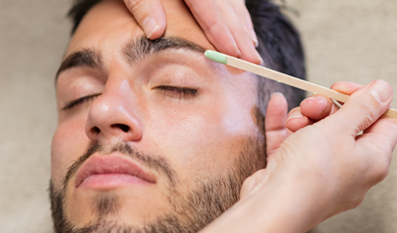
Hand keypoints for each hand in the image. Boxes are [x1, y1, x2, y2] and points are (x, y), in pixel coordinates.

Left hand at [123, 0, 261, 63]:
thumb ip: (142, 4)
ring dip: (241, 23)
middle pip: (224, 7)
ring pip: (230, 0)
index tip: (235, 55)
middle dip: (240, 36)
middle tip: (254, 62)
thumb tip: (156, 32)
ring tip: (252, 45)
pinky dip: (236, 8)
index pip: (207, 10)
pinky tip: (241, 20)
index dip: (222, 34)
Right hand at [198, 80, 396, 232]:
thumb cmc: (310, 173)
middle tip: (315, 103)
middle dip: (327, 108)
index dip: (365, 101)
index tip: (343, 90)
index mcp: (373, 161)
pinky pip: (292, 143)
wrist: (272, 206)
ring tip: (295, 120)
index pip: (384, 122)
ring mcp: (322, 174)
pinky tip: (277, 105)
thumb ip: (362, 106)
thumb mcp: (339, 128)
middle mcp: (351, 170)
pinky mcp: (294, 174)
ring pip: (317, 133)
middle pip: (346, 126)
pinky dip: (285, 124)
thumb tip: (384, 90)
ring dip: (304, 117)